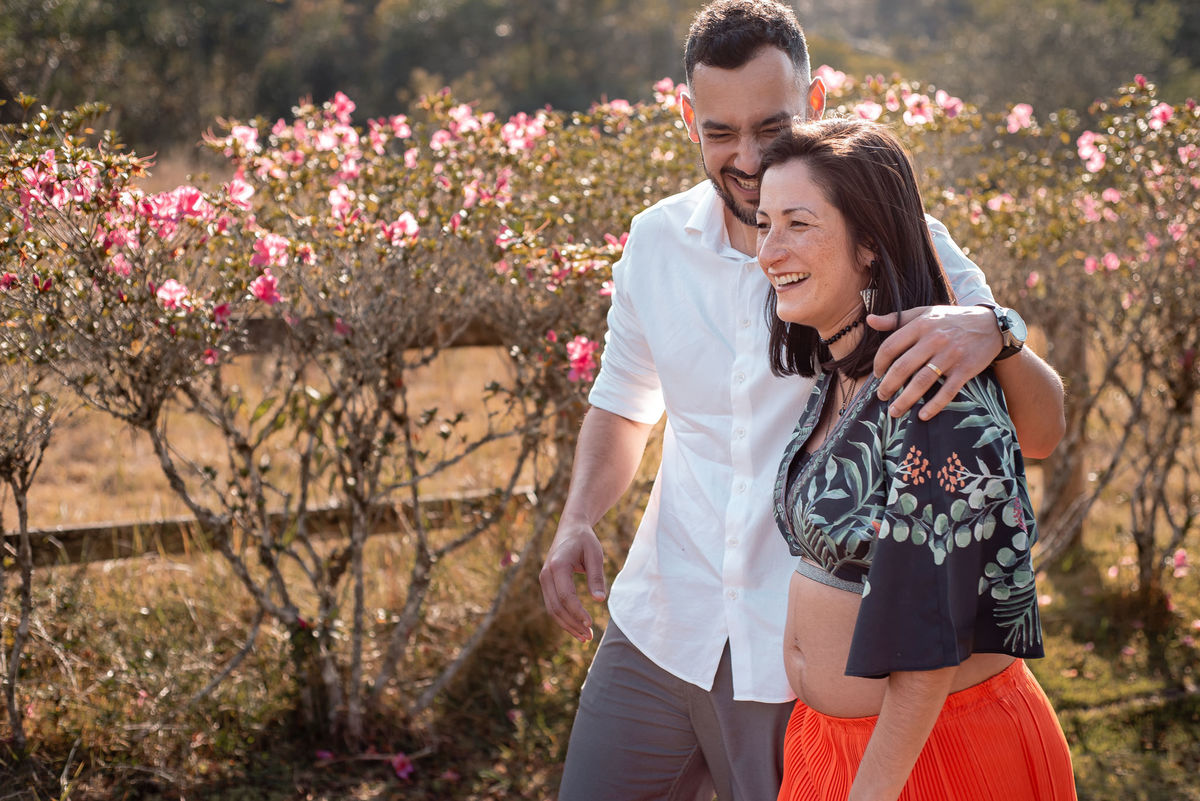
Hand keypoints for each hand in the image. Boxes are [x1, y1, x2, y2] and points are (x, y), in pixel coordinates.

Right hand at [539, 520, 608, 642]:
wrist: (570, 528)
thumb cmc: (585, 540)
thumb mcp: (595, 554)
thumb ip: (596, 576)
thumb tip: (599, 599)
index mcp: (558, 565)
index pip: (565, 595)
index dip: (577, 612)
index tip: (590, 623)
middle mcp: (546, 574)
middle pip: (556, 607)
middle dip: (572, 624)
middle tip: (589, 637)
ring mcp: (544, 580)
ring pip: (552, 610)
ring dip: (567, 625)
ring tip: (585, 637)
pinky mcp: (547, 584)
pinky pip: (553, 605)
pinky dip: (564, 618)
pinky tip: (577, 627)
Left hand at [868, 305, 1000, 419]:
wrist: (991, 324)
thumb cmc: (951, 319)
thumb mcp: (924, 313)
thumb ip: (895, 319)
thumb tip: (869, 320)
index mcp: (920, 325)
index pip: (890, 347)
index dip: (879, 363)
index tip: (877, 375)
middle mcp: (934, 340)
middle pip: (903, 367)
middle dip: (888, 386)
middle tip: (881, 397)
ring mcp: (951, 355)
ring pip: (922, 381)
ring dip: (905, 400)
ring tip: (894, 411)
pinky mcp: (966, 369)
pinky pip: (947, 391)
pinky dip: (934, 406)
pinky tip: (922, 416)